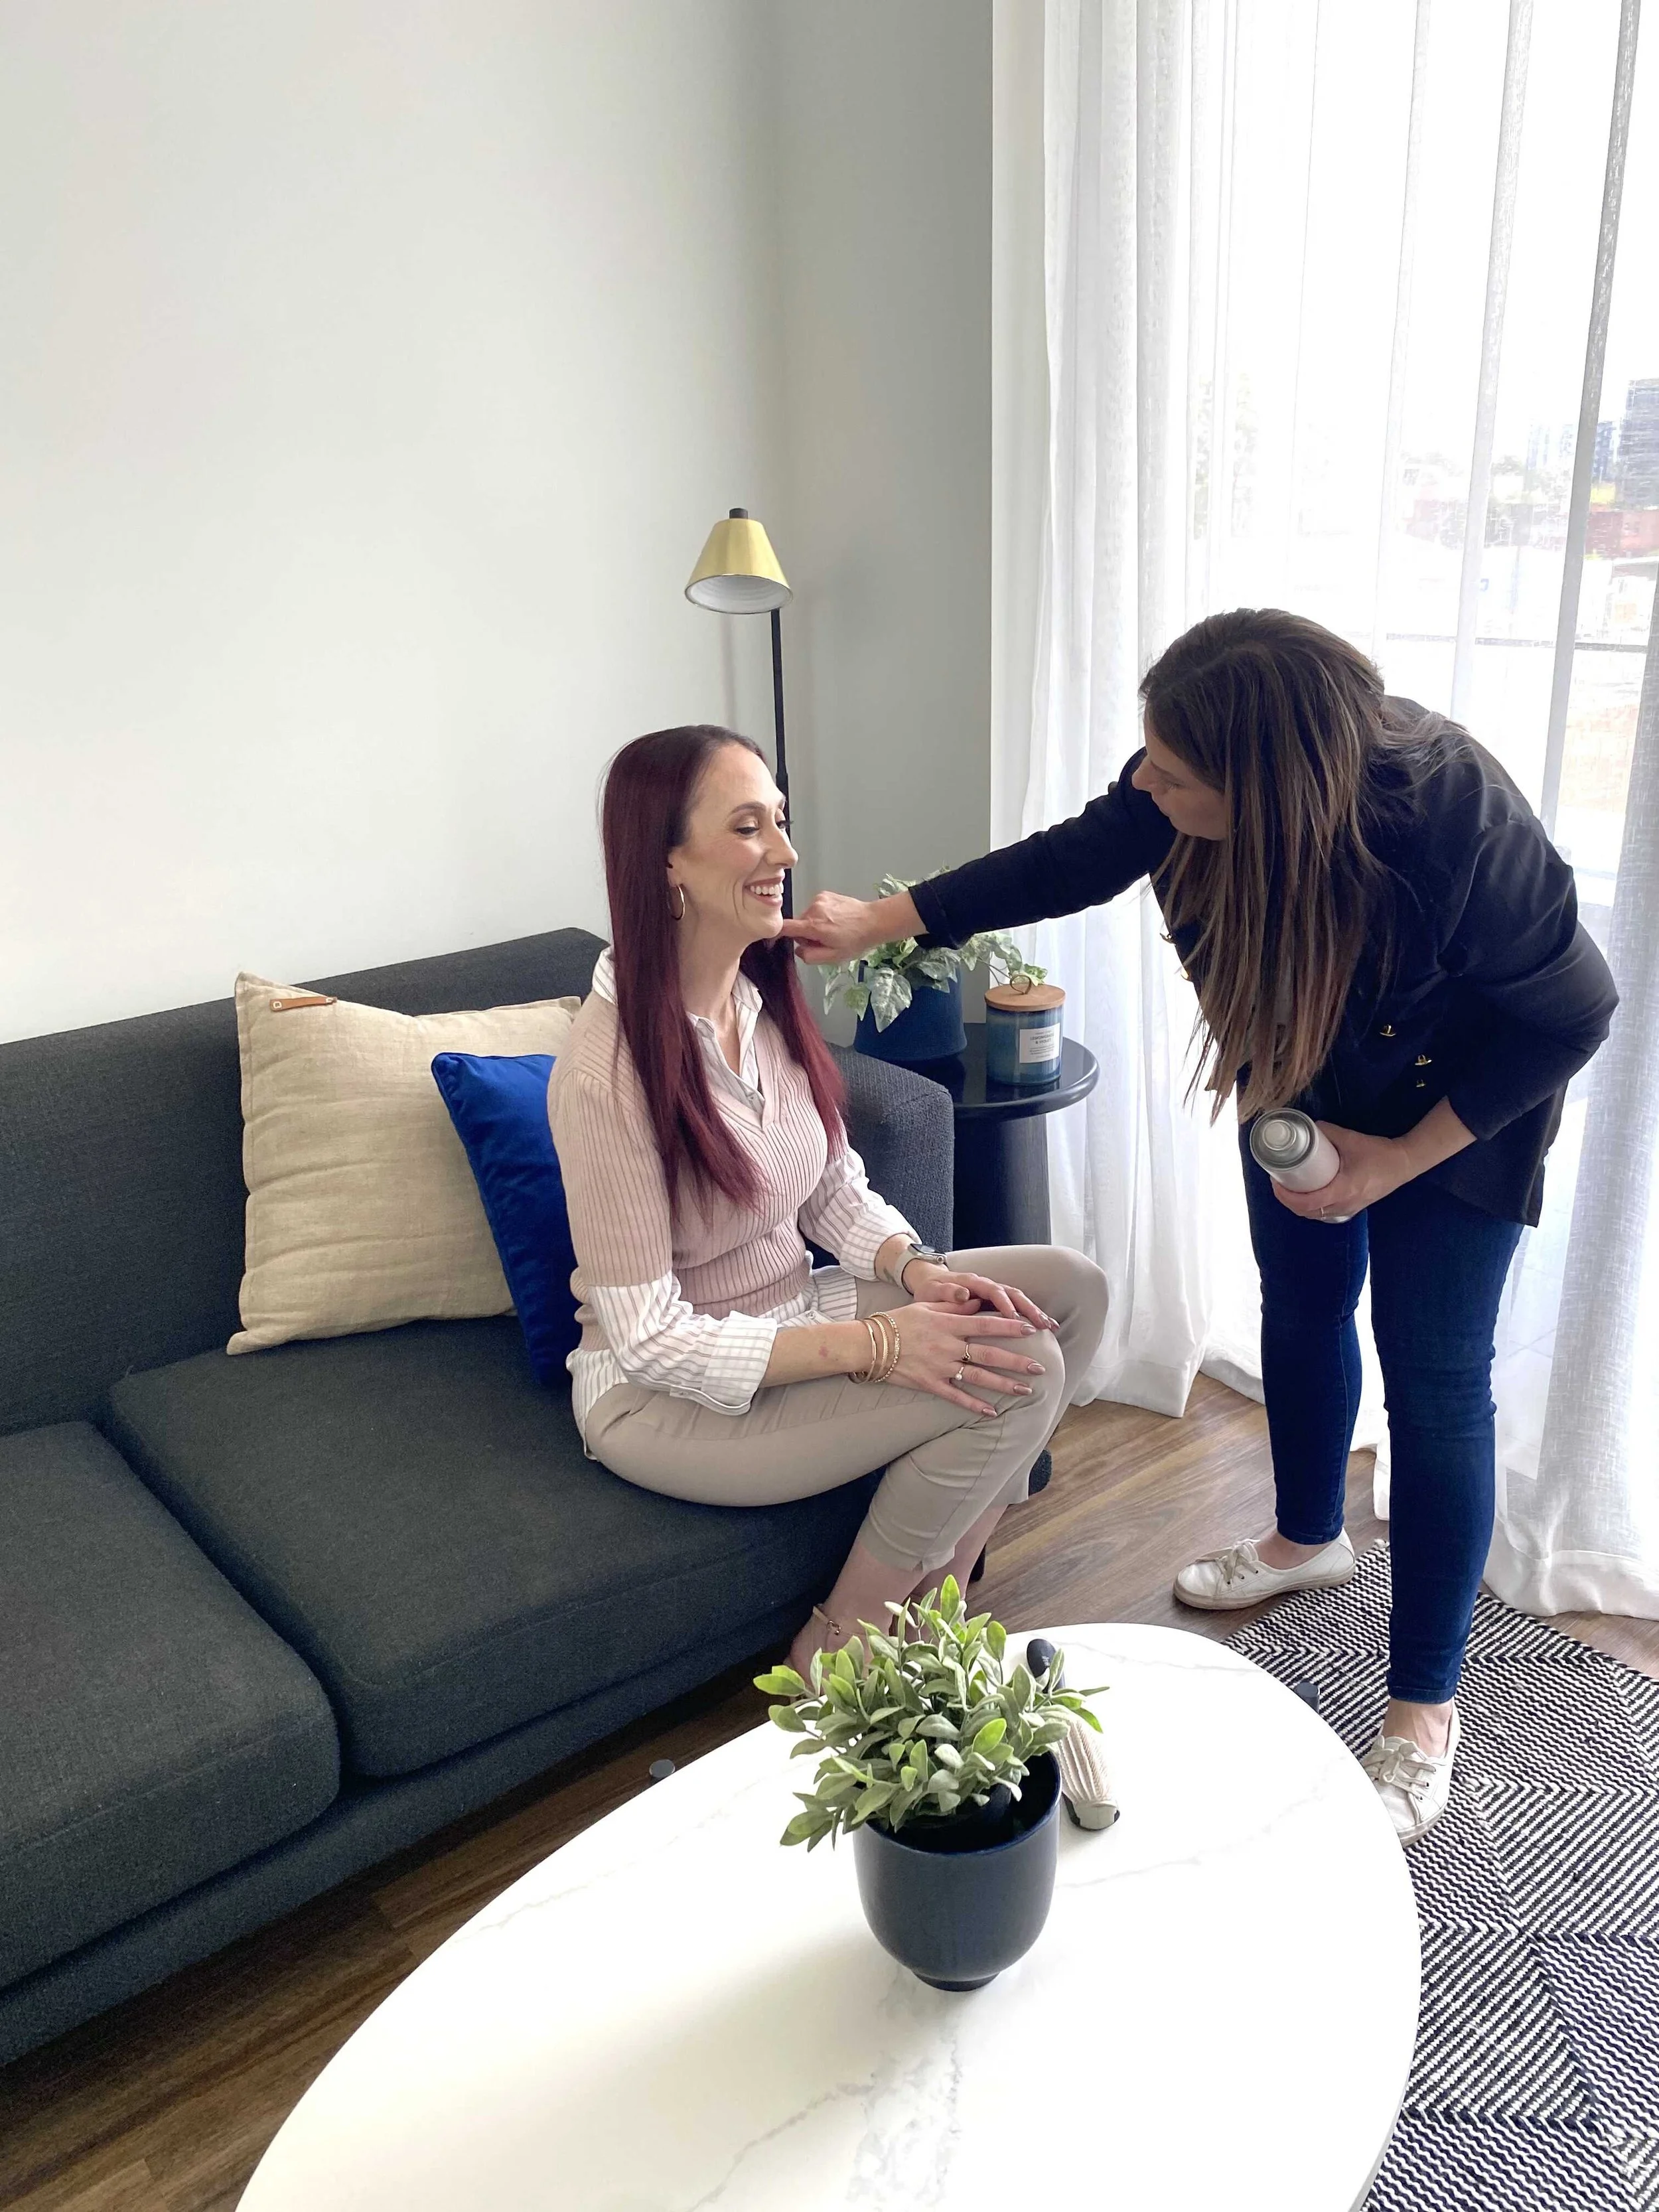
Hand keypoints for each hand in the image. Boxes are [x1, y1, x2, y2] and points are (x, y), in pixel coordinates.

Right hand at [780, 887, 919, 964]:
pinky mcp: (825, 894)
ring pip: (807, 917)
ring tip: (833, 930)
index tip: (771, 937)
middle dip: (806, 934)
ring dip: (814, 925)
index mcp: (814, 926)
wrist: (874, 921)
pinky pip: (815, 908)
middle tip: (824, 941)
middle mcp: (814, 909)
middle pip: (798, 924)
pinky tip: (835, 920)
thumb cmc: (856, 940)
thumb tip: (798, 949)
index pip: (785, 927)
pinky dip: (820, 915)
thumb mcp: (834, 957)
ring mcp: (819, 899)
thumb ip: (810, 956)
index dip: (776, 933)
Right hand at [880, 1299, 1048, 1417]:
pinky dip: (974, 1405)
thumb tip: (976, 1303)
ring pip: (978, 1378)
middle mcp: (948, 1347)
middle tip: (1039, 1367)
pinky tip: (991, 1412)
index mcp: (948, 1325)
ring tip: (1025, 1390)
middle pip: (988, 1355)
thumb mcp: (926, 1308)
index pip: (985, 1325)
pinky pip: (956, 1396)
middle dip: (1016, 1361)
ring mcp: (940, 1367)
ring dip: (1003, 1385)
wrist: (870, 1345)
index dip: (1008, 1327)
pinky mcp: (931, 1384)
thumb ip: (953, 1308)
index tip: (1029, 1329)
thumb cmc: (897, 1322)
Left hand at [902, 1260, 1056, 1333]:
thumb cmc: (930, 1290)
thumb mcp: (933, 1291)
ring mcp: (993, 1292)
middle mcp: (987, 1285)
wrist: (930, 1281)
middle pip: (1013, 1294)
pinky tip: (1044, 1327)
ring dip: (1035, 1312)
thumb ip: (947, 1292)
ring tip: (1050, 1327)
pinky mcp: (996, 1300)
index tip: (1013, 1317)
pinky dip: (1031, 1315)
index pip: (993, 1291)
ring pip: (1019, 1299)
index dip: (1004, 1304)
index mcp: (973, 1282)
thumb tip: (962, 1293)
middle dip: (1029, 1309)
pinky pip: (1017, 1306)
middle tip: (1042, 1325)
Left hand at [1271, 1122, 1416, 1221]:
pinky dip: (1313, 1208)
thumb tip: (1308, 1127)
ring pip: (1317, 1216)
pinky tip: (1307, 1196)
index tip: (1276, 1182)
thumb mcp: (1351, 1138)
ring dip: (1299, 1206)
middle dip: (1288, 1201)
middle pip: (1307, 1212)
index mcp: (1343, 1190)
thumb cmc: (1379, 1152)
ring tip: (1289, 1188)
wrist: (1404, 1163)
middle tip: (1279, 1183)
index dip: (1286, 1196)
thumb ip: (1327, 1131)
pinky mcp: (1354, 1208)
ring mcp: (1350, 1209)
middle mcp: (1345, 1204)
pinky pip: (1327, 1214)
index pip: (1307, 1203)